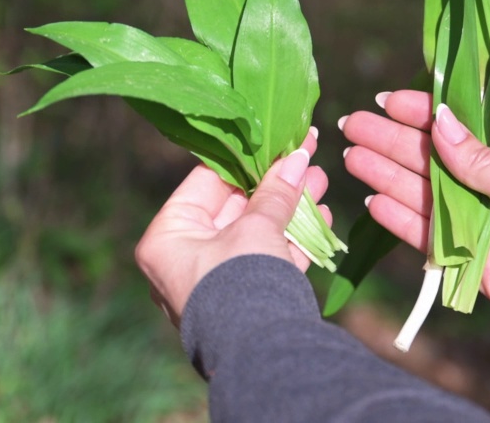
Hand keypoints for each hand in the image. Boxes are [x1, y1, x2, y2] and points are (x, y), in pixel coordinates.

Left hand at [134, 130, 329, 327]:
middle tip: (306, 156)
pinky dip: (292, 239)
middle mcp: (184, 258)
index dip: (245, 158)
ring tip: (320, 181)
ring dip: (290, 207)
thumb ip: (276, 191)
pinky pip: (266, 258)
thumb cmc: (240, 280)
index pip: (205, 182)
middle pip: (235, 206)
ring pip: (255, 232)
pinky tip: (321, 216)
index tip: (274, 139)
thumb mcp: (257, 227)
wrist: (260, 351)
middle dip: (276, 183)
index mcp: (168, 237)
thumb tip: (297, 156)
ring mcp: (215, 280)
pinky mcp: (243, 298)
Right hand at [341, 91, 489, 341]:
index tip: (386, 101)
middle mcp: (489, 182)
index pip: (460, 125)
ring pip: (423, 193)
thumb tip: (437, 120)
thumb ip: (478, 159)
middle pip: (431, 158)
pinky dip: (400, 220)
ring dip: (387, 175)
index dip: (422, 112)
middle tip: (351, 124)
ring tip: (351, 158)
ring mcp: (477, 220)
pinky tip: (373, 201)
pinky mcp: (468, 258)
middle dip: (392, 141)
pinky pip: (428, 235)